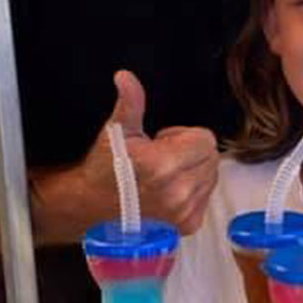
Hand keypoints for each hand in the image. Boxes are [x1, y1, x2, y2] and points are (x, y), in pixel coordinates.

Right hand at [82, 70, 218, 233]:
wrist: (90, 207)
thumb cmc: (104, 168)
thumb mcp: (116, 132)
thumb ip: (130, 102)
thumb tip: (125, 76)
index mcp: (164, 165)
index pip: (206, 140)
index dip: (184, 136)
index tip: (161, 142)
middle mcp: (178, 191)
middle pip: (211, 157)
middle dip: (191, 152)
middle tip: (161, 158)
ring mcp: (183, 211)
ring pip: (211, 177)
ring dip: (193, 171)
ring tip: (163, 175)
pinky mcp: (186, 225)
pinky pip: (206, 198)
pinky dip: (194, 192)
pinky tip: (169, 191)